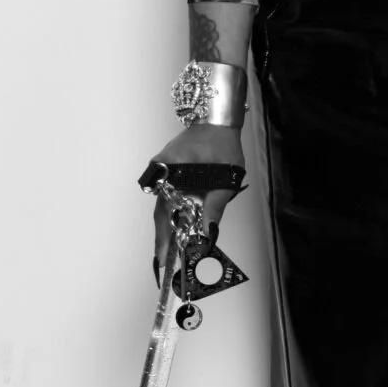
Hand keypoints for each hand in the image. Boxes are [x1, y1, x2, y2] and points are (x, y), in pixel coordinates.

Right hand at [143, 121, 245, 285]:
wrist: (215, 123)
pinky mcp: (168, 173)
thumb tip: (208, 233)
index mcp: (173, 176)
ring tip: (171, 252)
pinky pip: (168, 197)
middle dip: (164, 240)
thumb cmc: (222, 145)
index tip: (163, 260)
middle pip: (161, 214)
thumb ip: (215, 206)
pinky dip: (172, 213)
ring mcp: (163, 174)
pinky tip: (178, 229)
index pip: (165, 214)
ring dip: (168, 228)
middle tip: (164, 264)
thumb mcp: (226, 178)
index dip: (164, 239)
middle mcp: (163, 175)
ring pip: (164, 207)